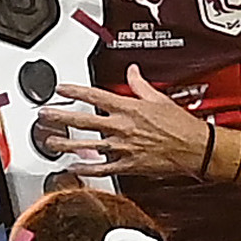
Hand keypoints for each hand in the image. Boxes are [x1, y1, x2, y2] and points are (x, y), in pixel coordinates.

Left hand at [36, 72, 211, 182]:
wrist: (196, 148)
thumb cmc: (181, 125)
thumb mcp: (159, 98)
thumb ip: (140, 85)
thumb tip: (132, 72)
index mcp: (129, 108)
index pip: (95, 97)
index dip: (75, 91)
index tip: (60, 89)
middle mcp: (122, 127)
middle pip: (84, 121)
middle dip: (61, 117)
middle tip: (44, 115)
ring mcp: (123, 147)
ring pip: (87, 146)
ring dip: (66, 144)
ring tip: (50, 142)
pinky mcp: (128, 165)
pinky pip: (102, 168)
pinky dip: (86, 168)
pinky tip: (73, 166)